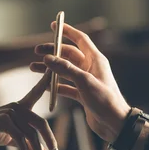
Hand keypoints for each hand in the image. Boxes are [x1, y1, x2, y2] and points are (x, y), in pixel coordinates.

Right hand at [0, 71, 57, 149]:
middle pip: (41, 123)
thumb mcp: (11, 137)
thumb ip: (27, 143)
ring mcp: (10, 112)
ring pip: (31, 134)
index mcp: (20, 106)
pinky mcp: (3, 120)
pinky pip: (20, 137)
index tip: (53, 71)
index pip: (36, 92)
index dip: (45, 81)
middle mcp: (17, 107)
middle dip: (50, 140)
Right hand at [30, 23, 130, 142]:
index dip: (67, 31)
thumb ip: (66, 69)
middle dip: (53, 52)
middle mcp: (91, 68)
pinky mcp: (82, 94)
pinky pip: (65, 86)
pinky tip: (43, 86)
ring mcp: (86, 81)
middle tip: (37, 51)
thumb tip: (48, 58)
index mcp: (96, 60)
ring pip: (64, 70)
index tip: (54, 25)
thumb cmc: (105, 100)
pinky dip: (54, 85)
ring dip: (50, 69)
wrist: (114, 124)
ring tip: (33, 67)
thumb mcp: (84, 82)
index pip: (80, 39)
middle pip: (69, 54)